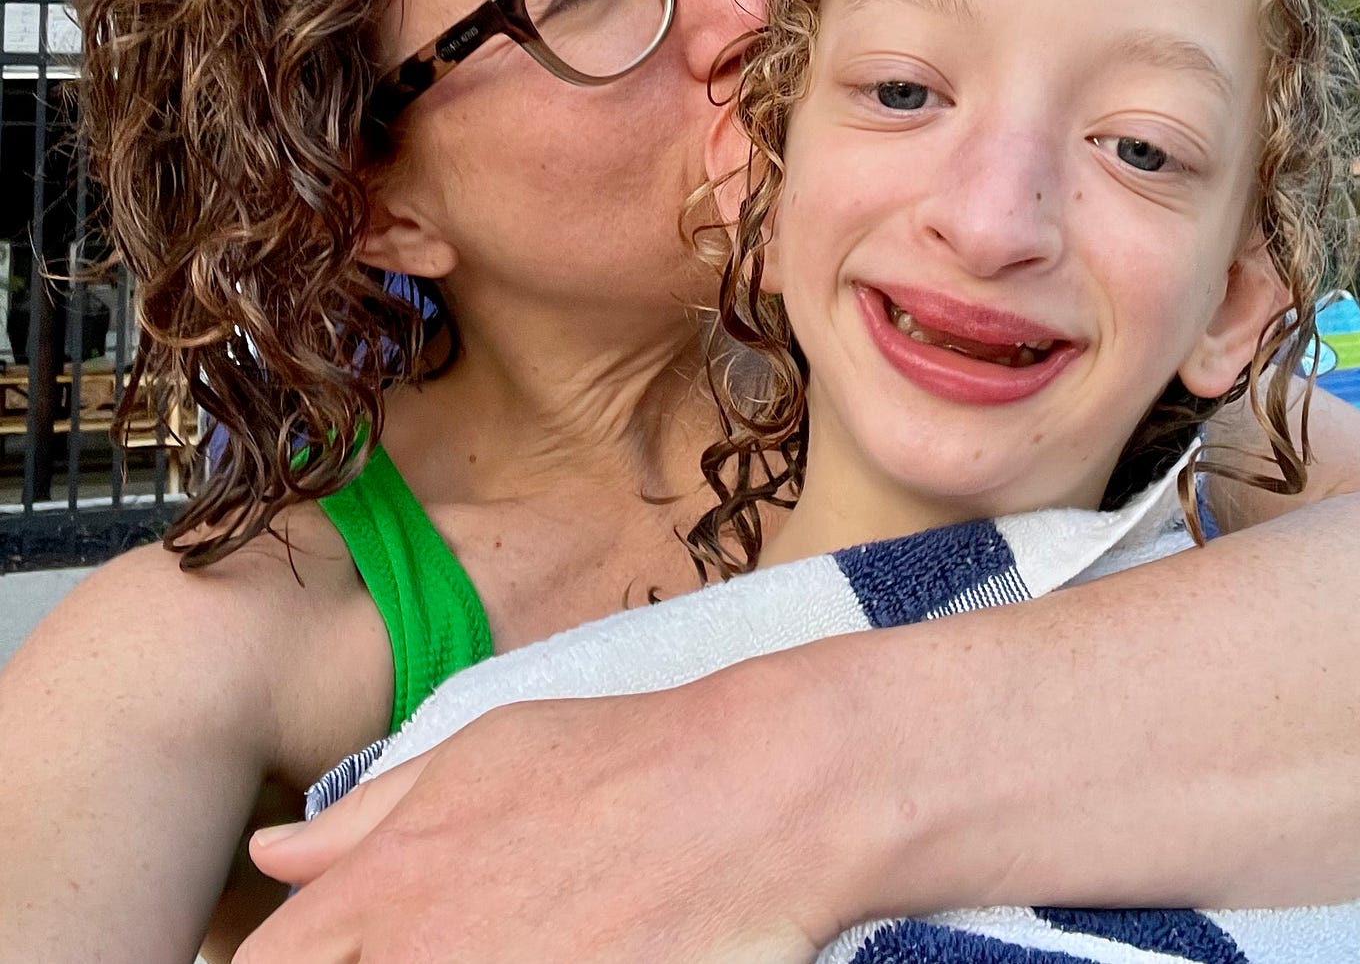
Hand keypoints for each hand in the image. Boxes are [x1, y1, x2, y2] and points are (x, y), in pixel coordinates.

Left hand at [237, 668, 843, 963]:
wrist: (750, 795)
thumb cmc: (618, 761)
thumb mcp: (478, 753)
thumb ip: (366, 817)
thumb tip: (273, 855)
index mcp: (383, 891)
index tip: (329, 963)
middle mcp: (416, 959)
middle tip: (449, 945)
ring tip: (515, 944)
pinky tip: (567, 962)